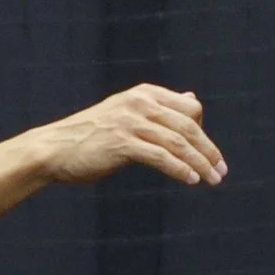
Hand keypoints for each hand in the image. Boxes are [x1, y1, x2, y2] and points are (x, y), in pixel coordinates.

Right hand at [46, 85, 226, 189]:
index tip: (209, 154)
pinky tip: (190, 180)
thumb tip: (193, 100)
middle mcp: (140, 103)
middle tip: (221, 171)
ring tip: (212, 180)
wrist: (54, 149)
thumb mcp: (129, 113)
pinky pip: (160, 157)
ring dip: (200, 163)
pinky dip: (179, 169)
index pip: (190, 109)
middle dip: (209, 151)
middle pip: (189, 127)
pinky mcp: (122, 143)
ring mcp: (130, 122)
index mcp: (144, 93)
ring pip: (178, 143)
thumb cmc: (92, 135)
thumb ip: (160, 108)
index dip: (203, 132)